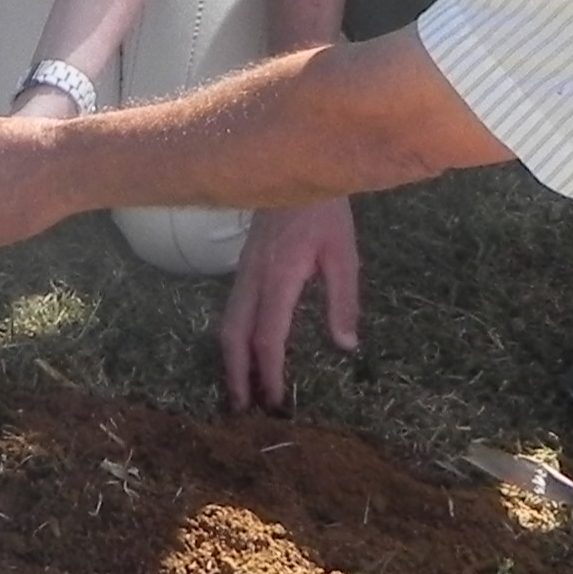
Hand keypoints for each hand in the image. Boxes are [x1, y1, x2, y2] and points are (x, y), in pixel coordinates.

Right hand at [214, 199, 359, 411]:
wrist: (295, 162)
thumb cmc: (325, 208)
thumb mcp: (344, 253)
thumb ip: (343, 300)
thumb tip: (345, 345)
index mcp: (278, 278)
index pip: (267, 336)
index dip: (268, 372)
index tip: (274, 402)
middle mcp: (252, 277)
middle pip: (233, 335)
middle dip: (236, 375)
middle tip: (242, 411)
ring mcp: (243, 269)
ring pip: (227, 322)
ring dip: (231, 360)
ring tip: (239, 389)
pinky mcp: (245, 264)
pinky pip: (232, 307)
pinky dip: (234, 337)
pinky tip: (245, 349)